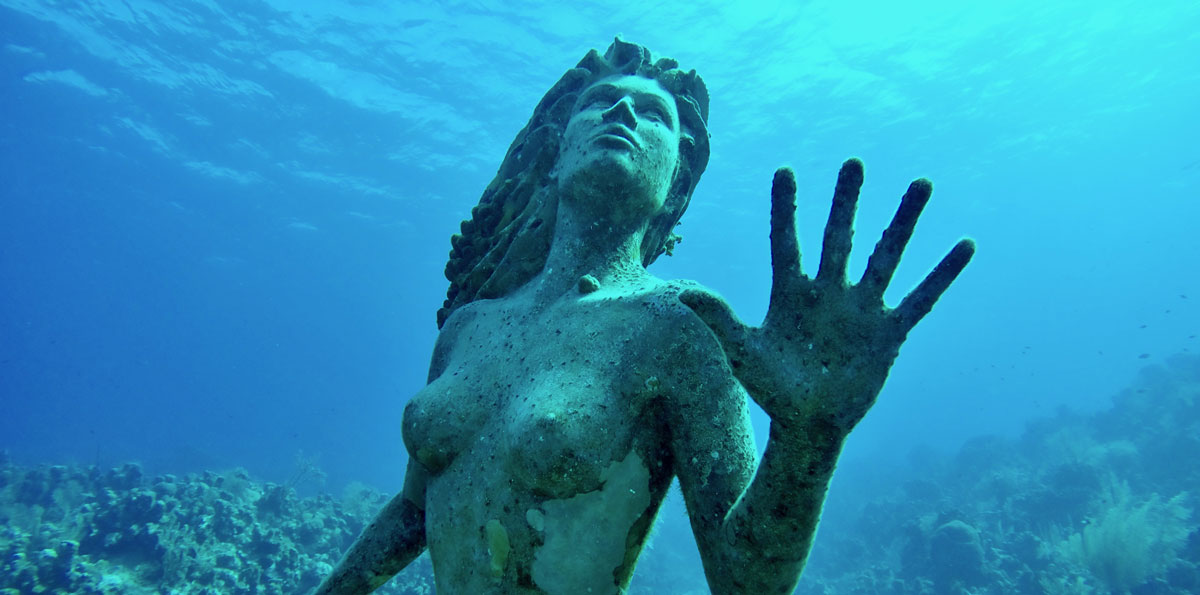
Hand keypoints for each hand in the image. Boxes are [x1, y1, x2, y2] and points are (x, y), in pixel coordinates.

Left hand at [681, 158, 973, 433]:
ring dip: (903, 221)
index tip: (784, 170)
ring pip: (886, 255)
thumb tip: (683, 291)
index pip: (786, 241)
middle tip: (854, 162)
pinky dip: (942, 273)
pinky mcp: (888, 331)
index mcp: (791, 293)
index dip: (785, 208)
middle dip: (846, 201)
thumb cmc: (772, 389)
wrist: (809, 425)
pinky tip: (964, 244)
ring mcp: (861, 308)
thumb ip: (719, 319)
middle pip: (840, 236)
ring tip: (921, 183)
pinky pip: (921, 297)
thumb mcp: (743, 352)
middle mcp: (828, 292)